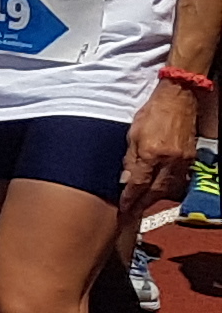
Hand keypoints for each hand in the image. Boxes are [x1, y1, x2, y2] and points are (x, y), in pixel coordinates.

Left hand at [122, 78, 202, 221]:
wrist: (178, 99)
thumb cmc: (153, 113)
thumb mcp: (132, 134)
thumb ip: (129, 159)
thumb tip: (125, 179)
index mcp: (151, 153)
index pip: (139, 184)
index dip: (129, 199)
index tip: (122, 208)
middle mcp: (169, 160)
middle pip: (155, 191)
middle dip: (142, 204)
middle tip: (131, 213)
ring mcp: (182, 161)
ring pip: (168, 189)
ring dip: (154, 199)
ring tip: (142, 205)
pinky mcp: (190, 159)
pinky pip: (178, 180)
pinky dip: (167, 188)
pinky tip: (159, 191)